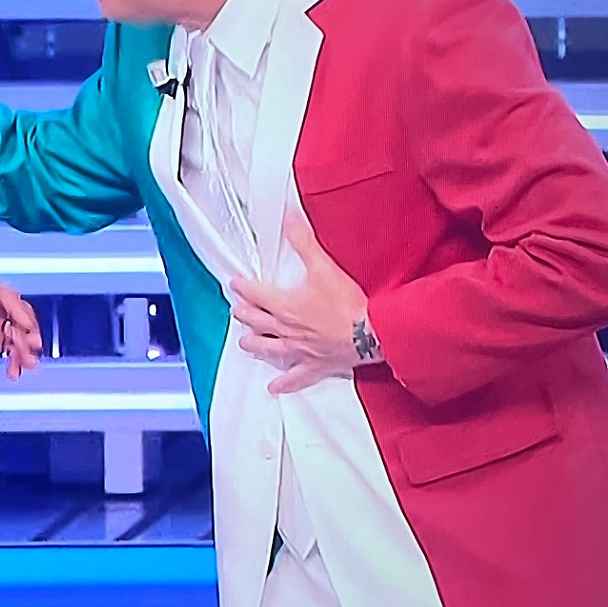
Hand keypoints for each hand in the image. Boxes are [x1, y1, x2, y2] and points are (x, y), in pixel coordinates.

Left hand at [0, 278, 43, 379]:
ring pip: (18, 334)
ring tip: (26, 363)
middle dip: (26, 332)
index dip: (18, 311)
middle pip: (18, 316)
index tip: (25, 325)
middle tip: (31, 346)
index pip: (7, 297)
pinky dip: (15, 359)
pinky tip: (14, 369)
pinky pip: (11, 348)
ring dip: (24, 348)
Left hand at [228, 207, 380, 395]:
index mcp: (285, 305)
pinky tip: (274, 388)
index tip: (235, 283)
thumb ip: (304, 242)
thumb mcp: (324, 267)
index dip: (243, 287)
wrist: (372, 332)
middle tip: (238, 309)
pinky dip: (284, 383)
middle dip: (245, 314)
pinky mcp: (315, 364)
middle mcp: (287, 329)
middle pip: (257, 322)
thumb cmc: (348, 303)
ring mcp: (299, 349)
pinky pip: (295, 377)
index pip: (255, 294)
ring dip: (255, 344)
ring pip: (269, 348)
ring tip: (245, 342)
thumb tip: (288, 218)